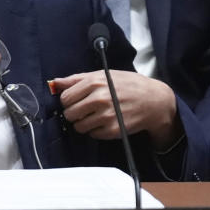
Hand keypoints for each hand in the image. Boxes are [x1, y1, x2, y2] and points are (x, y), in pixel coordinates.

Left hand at [50, 70, 181, 148]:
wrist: (153, 100)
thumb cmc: (128, 85)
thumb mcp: (104, 74)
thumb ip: (77, 78)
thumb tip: (55, 83)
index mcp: (95, 82)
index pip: (65, 98)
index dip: (68, 100)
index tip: (76, 100)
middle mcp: (99, 99)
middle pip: (69, 113)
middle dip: (74, 112)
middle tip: (85, 109)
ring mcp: (106, 116)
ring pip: (79, 127)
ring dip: (84, 123)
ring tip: (95, 115)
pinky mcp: (112, 130)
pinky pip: (92, 134)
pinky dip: (95, 130)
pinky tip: (105, 121)